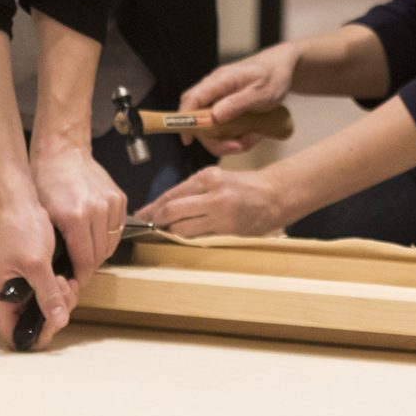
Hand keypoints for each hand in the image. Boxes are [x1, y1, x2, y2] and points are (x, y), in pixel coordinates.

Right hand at [0, 197, 75, 351]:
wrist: (20, 202)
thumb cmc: (19, 228)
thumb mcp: (36, 263)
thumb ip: (48, 294)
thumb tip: (59, 320)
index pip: (16, 335)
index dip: (38, 334)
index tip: (57, 317)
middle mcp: (6, 298)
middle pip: (33, 323)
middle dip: (54, 312)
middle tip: (65, 289)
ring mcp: (18, 288)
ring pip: (42, 309)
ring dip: (59, 299)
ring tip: (67, 279)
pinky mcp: (30, 277)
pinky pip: (46, 293)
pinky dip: (58, 289)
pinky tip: (66, 275)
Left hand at [30, 141, 127, 286]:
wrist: (62, 152)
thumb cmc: (47, 181)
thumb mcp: (43, 216)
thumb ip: (54, 244)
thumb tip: (59, 270)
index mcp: (75, 217)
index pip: (86, 261)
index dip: (81, 276)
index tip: (75, 280)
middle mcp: (97, 210)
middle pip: (101, 255)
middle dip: (90, 266)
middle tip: (78, 268)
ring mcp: (111, 203)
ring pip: (112, 244)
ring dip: (100, 252)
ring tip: (85, 251)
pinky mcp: (120, 198)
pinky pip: (118, 229)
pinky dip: (108, 236)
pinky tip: (94, 234)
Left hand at [139, 165, 288, 238]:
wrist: (275, 195)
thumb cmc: (243, 187)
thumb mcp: (216, 179)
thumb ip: (192, 191)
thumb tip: (163, 206)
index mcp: (207, 176)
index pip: (171, 194)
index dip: (153, 208)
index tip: (141, 215)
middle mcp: (212, 192)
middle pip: (172, 211)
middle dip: (157, 221)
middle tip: (149, 227)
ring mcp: (221, 212)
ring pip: (182, 228)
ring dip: (172, 232)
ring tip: (168, 233)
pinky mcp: (228, 229)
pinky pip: (199, 237)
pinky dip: (188, 238)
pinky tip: (186, 237)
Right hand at [178, 44, 298, 156]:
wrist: (282, 67)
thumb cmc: (274, 76)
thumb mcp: (260, 93)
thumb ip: (237, 104)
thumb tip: (213, 117)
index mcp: (220, 80)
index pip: (192, 99)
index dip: (185, 119)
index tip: (188, 140)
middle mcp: (214, 88)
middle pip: (197, 116)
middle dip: (213, 138)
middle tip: (238, 147)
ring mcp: (219, 97)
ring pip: (210, 124)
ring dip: (227, 139)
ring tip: (250, 139)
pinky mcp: (225, 105)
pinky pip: (222, 125)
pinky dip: (234, 135)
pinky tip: (251, 134)